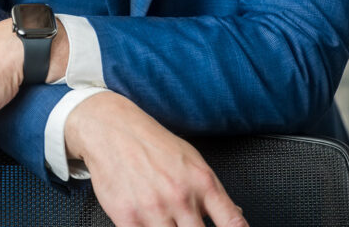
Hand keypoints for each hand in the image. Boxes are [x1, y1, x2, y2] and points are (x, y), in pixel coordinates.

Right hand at [65, 91, 247, 226]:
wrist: (113, 130)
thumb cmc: (154, 144)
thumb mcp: (192, 160)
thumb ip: (214, 193)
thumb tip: (235, 216)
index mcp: (202, 182)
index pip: (232, 222)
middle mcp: (180, 197)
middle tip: (187, 224)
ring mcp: (154, 210)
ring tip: (169, 222)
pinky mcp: (128, 219)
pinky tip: (150, 223)